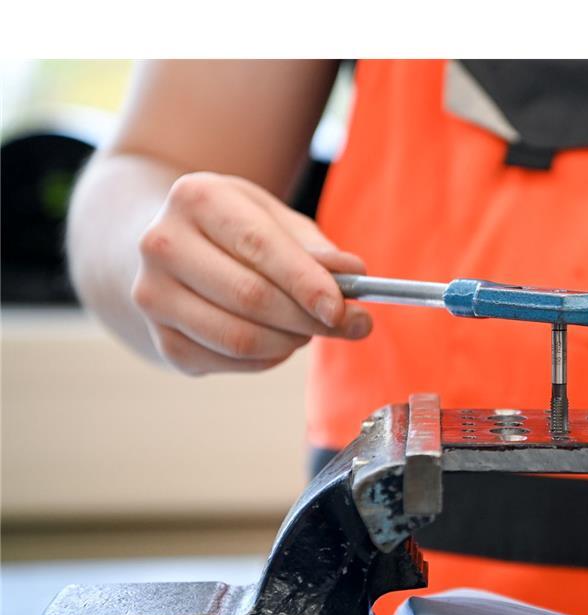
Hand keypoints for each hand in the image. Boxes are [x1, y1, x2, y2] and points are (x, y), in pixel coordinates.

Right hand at [131, 172, 371, 374]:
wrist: (170, 248)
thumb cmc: (236, 231)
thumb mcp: (275, 220)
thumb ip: (315, 247)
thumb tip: (353, 274)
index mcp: (196, 198)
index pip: (257, 245)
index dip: (305, 281)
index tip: (341, 307)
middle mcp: (163, 244)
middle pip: (250, 296)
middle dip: (308, 318)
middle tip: (349, 325)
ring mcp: (154, 296)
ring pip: (239, 338)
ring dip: (290, 341)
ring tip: (309, 328)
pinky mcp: (162, 341)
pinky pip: (230, 362)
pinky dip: (268, 358)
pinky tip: (278, 340)